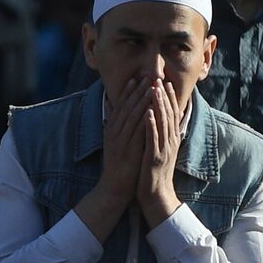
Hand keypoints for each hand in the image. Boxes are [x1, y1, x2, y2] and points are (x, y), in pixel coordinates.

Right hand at [74, 77, 146, 240]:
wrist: (114, 186)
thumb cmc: (118, 164)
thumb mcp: (114, 142)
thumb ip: (114, 125)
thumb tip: (114, 109)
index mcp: (111, 129)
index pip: (120, 105)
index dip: (128, 91)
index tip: (137, 78)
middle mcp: (114, 132)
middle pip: (126, 106)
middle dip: (137, 90)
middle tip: (147, 76)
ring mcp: (120, 139)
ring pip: (132, 115)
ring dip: (142, 100)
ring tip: (151, 86)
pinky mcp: (128, 148)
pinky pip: (136, 129)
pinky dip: (143, 117)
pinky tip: (150, 108)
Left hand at [137, 79, 182, 226]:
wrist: (156, 195)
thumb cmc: (153, 172)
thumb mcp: (157, 150)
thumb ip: (158, 136)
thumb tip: (157, 121)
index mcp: (170, 139)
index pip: (171, 114)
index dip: (168, 98)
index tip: (164, 82)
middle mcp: (170, 142)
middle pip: (169, 115)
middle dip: (163, 96)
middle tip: (159, 79)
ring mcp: (164, 149)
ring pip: (163, 123)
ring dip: (159, 105)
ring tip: (154, 90)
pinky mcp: (155, 157)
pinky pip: (154, 138)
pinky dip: (152, 125)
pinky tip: (148, 113)